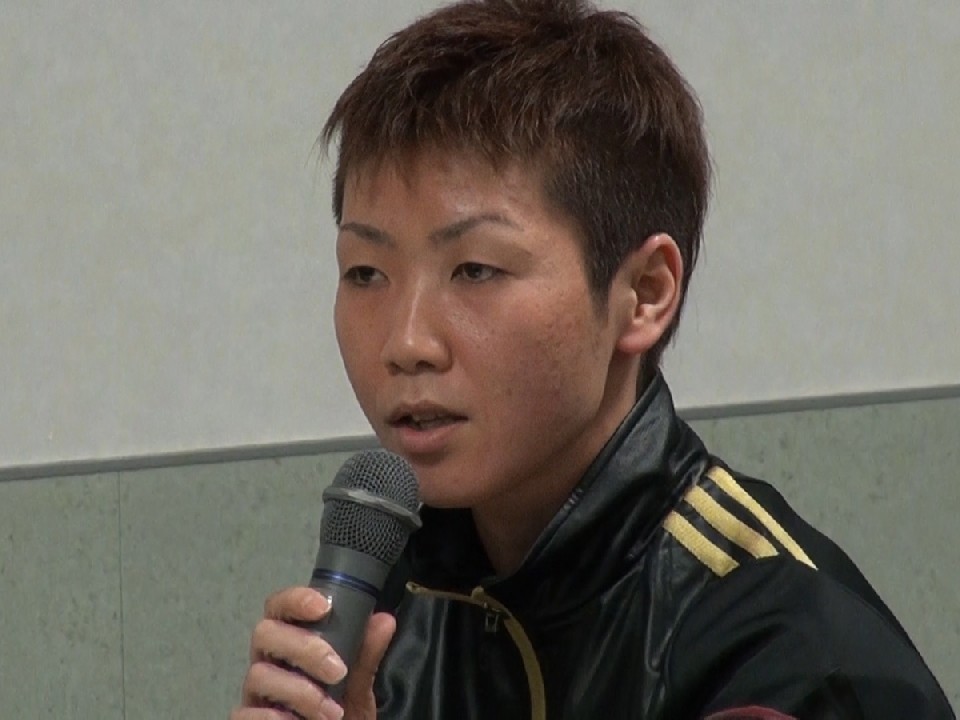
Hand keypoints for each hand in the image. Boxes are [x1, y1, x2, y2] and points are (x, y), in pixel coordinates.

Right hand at [230, 586, 396, 719]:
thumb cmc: (341, 710)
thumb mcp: (358, 685)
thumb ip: (366, 656)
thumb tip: (384, 621)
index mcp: (291, 640)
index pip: (281, 606)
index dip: (296, 599)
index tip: (324, 606)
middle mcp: (268, 659)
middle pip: (265, 633)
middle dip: (304, 648)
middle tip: (338, 672)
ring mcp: (256, 690)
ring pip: (259, 674)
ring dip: (300, 693)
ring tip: (332, 713)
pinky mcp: (247, 718)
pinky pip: (247, 712)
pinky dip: (275, 718)